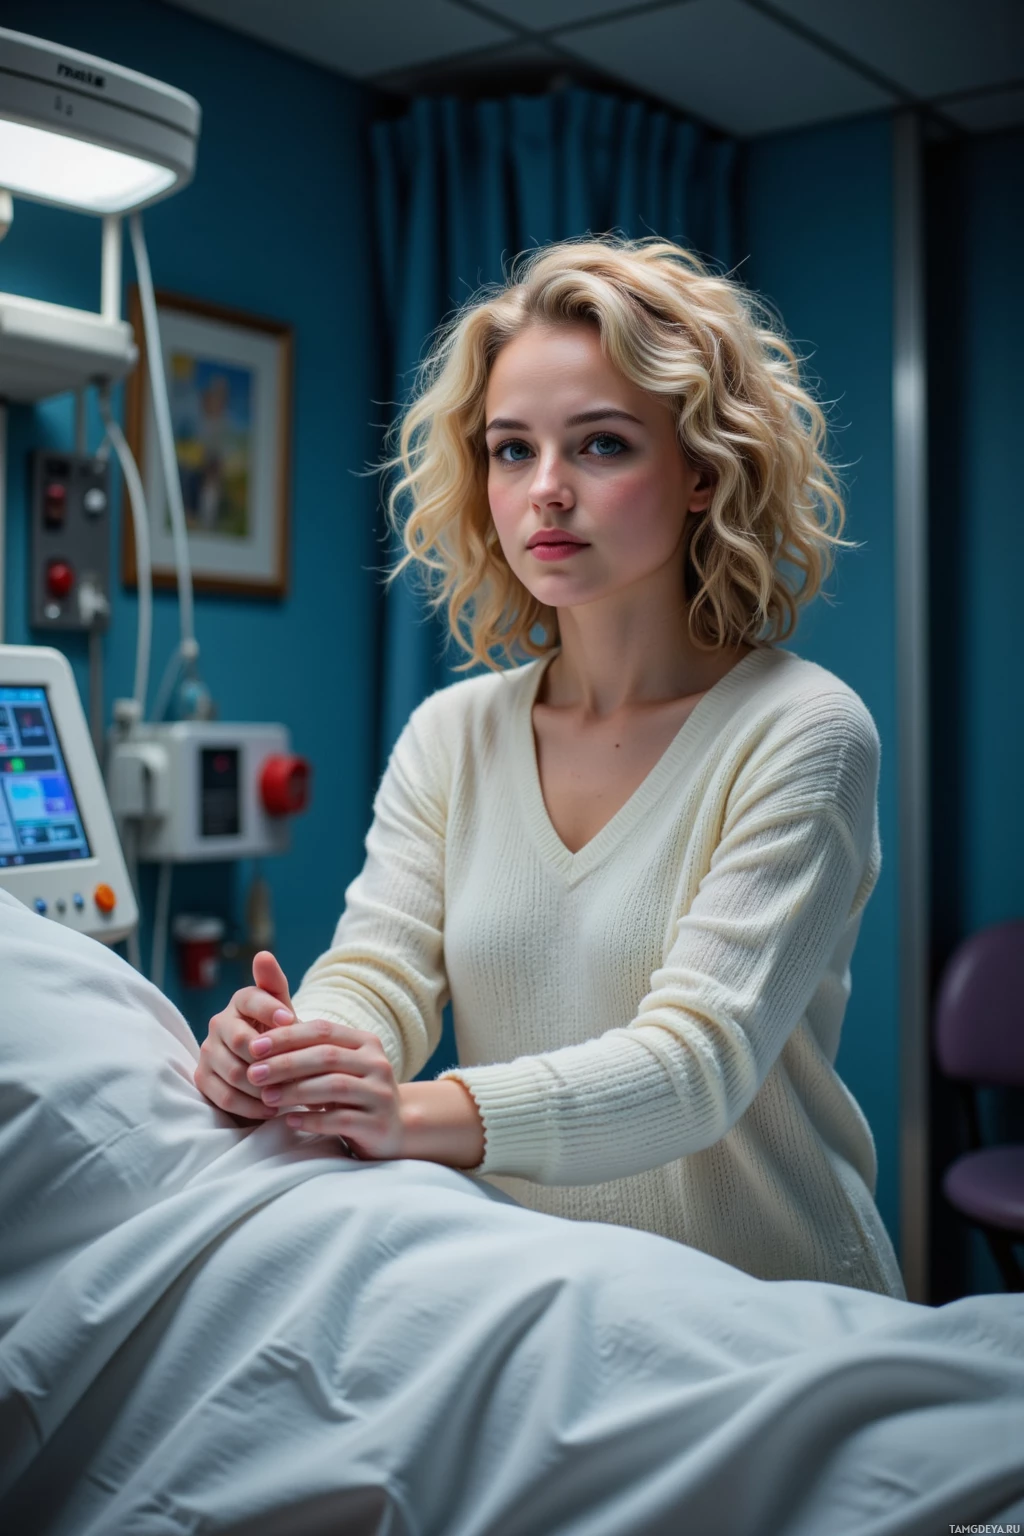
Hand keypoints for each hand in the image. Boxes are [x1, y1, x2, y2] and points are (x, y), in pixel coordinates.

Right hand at [195, 951, 295, 1122]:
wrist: (270, 1069)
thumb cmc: (282, 1036)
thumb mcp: (285, 1011)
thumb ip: (275, 985)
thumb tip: (263, 954)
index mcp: (241, 1001)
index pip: (250, 997)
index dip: (270, 1009)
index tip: (291, 1021)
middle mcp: (219, 1022)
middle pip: (240, 1039)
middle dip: (267, 1056)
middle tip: (291, 1068)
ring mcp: (207, 1050)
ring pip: (232, 1070)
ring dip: (262, 1085)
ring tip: (287, 1094)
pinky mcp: (202, 1077)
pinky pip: (223, 1095)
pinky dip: (249, 1105)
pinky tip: (271, 1109)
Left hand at [246, 1018, 402, 1158]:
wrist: (394, 1128)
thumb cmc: (352, 1093)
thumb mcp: (337, 1067)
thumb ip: (308, 1051)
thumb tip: (258, 1042)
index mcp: (366, 1042)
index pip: (322, 1030)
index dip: (286, 1037)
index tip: (254, 1047)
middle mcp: (377, 1063)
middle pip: (326, 1056)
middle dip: (285, 1064)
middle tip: (254, 1074)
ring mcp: (380, 1094)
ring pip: (333, 1086)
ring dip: (295, 1091)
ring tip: (266, 1098)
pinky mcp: (378, 1124)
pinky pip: (340, 1119)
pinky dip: (312, 1120)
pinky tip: (290, 1120)